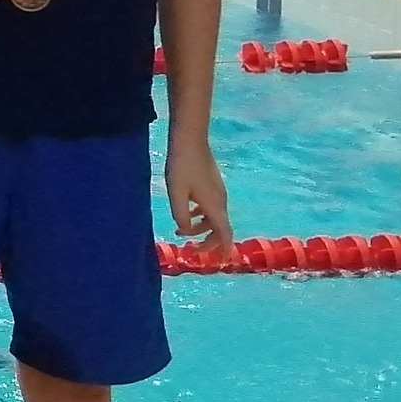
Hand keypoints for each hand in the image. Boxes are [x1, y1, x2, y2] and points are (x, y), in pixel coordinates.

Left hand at [166, 131, 232, 259]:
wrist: (190, 140)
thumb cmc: (182, 167)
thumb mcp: (176, 194)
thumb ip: (181, 215)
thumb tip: (185, 230)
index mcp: (214, 206)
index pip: (224, 234)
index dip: (222, 249)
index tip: (217, 261)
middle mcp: (220, 201)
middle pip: (220, 228)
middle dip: (208, 242)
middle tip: (192, 250)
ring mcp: (218, 191)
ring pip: (214, 217)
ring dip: (201, 228)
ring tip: (182, 232)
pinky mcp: (212, 183)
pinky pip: (210, 206)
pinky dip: (201, 215)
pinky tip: (188, 213)